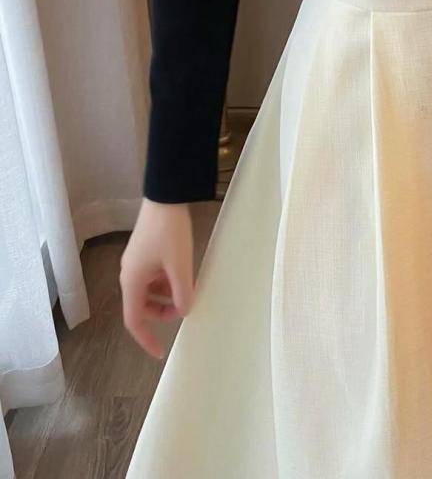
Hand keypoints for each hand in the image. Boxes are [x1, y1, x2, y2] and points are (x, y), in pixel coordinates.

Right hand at [119, 198, 195, 357]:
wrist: (165, 196)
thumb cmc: (169, 231)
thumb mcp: (180, 266)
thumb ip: (181, 293)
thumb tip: (183, 311)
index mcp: (132, 281)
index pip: (134, 321)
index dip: (146, 339)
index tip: (160, 351)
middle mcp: (129, 273)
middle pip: (141, 306)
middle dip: (162, 312)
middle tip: (185, 307)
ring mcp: (136, 261)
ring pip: (148, 291)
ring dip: (165, 295)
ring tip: (187, 287)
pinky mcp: (145, 251)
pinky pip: (153, 276)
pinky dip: (166, 281)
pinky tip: (182, 273)